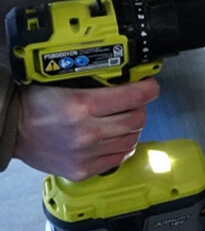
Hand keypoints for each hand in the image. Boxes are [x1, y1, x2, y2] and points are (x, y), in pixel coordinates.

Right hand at [14, 78, 159, 180]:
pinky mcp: (83, 170)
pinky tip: (115, 137)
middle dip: (141, 107)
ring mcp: (86, 154)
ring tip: (122, 120)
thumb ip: (96, 81)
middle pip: (137, 119)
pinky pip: (119, 157)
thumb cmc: (36, 104)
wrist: (12, 131)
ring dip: (132, 127)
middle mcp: (86, 132)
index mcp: (82, 105)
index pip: (134, 97)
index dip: (148, 89)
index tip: (150, 86)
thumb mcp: (65, 82)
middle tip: (135, 102)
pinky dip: (122, 146)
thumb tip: (128, 75)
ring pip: (131, 139)